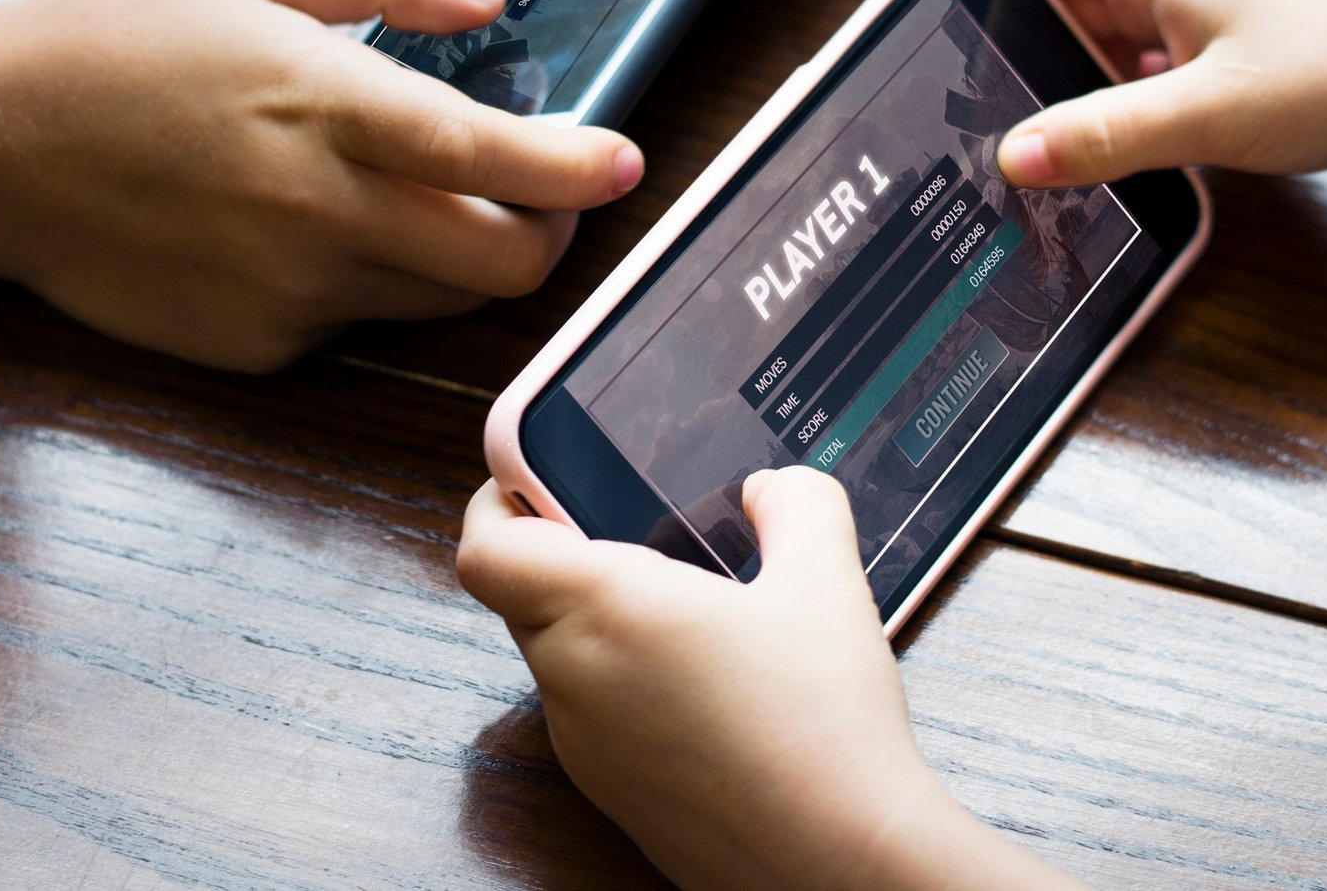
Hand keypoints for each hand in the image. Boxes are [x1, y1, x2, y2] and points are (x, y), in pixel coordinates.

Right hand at [0, 0, 640, 369]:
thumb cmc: (117, 44)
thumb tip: (484, 3)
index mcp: (325, 105)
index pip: (489, 155)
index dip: (575, 170)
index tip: (626, 161)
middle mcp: (318, 212)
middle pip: (499, 263)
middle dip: (548, 232)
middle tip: (545, 190)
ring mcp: (287, 291)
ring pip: (440, 298)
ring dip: (467, 256)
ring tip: (426, 194)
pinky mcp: (257, 344)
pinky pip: (359, 320)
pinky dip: (371, 281)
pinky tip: (311, 228)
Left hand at [456, 467, 1073, 890]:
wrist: (840, 863)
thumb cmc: (824, 727)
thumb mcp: (827, 579)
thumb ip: (796, 503)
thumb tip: (770, 489)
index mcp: (605, 607)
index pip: (486, 548)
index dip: (495, 499)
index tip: (529, 474)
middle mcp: (576, 677)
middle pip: (521, 597)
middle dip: (561, 553)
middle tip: (631, 528)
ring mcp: (588, 746)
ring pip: (558, 658)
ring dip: (597, 623)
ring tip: (687, 607)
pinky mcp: (614, 795)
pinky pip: (593, 715)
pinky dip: (626, 683)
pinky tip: (708, 684)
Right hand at [995, 0, 1326, 188]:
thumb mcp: (1209, 115)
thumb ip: (1104, 136)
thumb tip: (1012, 154)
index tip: (955, 29)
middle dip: (1031, 42)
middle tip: (986, 106)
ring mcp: (1218, 4)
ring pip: (1117, 28)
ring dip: (1082, 76)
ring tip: (1044, 138)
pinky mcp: (1245, 43)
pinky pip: (1159, 58)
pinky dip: (1129, 95)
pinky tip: (1122, 145)